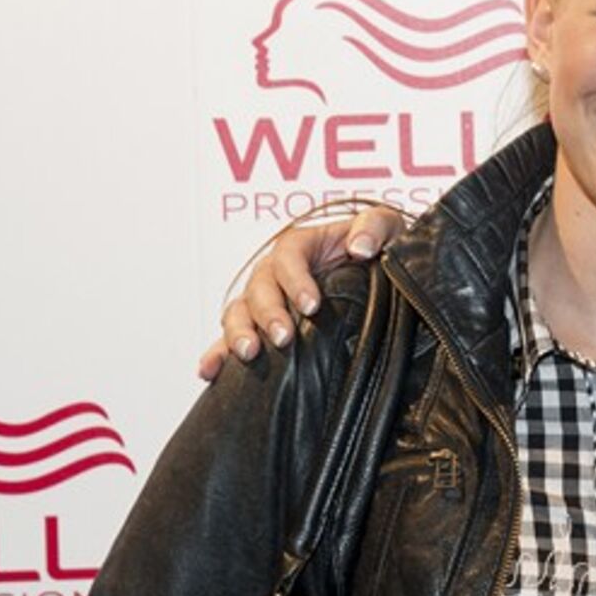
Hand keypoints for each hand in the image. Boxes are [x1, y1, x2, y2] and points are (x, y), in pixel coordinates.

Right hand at [196, 206, 409, 378]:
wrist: (377, 274)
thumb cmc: (378, 245)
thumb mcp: (385, 225)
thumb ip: (374, 226)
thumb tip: (360, 247)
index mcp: (302, 246)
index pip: (289, 257)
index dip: (296, 280)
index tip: (312, 305)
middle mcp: (276, 272)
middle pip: (259, 287)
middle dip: (268, 313)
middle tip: (284, 337)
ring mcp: (265, 300)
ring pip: (239, 311)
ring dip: (238, 332)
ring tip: (249, 353)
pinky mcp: (261, 326)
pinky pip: (230, 338)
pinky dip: (217, 353)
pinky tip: (210, 370)